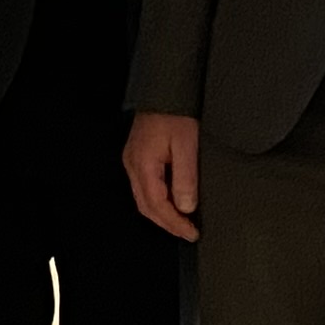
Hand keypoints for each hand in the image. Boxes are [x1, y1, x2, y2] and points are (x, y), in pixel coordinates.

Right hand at [123, 114, 200, 242]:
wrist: (164, 91)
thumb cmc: (175, 113)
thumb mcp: (187, 145)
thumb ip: (185, 178)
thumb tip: (186, 207)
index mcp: (143, 165)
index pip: (157, 205)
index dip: (175, 223)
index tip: (191, 232)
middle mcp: (133, 165)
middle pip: (146, 206)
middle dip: (167, 223)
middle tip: (187, 233)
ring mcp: (133, 161)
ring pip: (143, 198)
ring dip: (162, 214)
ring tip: (182, 222)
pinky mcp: (137, 156)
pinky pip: (144, 186)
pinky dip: (158, 200)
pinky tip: (172, 202)